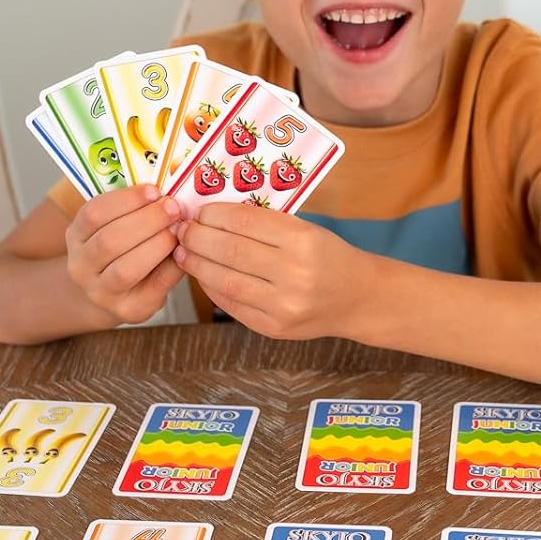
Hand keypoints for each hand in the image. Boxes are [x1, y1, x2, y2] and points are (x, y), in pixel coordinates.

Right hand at [65, 184, 184, 324]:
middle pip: (110, 240)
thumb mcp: (114, 224)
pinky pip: (153, 286)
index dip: (126, 199)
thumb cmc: (121, 249)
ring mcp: (101, 292)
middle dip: (147, 220)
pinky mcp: (128, 310)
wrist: (112, 294)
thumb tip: (167, 188)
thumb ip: (133, 208)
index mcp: (76, 236)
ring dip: (157, 244)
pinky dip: (172, 266)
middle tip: (173, 208)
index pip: (94, 214)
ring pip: (126, 268)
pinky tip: (183, 252)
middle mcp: (81, 266)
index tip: (154, 190)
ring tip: (177, 229)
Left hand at [173, 203, 376, 339]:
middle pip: (229, 251)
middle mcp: (293, 273)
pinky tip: (203, 275)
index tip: (199, 211)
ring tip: (184, 252)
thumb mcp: (306, 230)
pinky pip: (231, 305)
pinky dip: (211, 288)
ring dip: (197, 264)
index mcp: (303, 240)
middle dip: (198, 238)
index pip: (244, 222)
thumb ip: (265, 224)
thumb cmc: (329, 257)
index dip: (214, 215)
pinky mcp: (273, 328)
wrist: (357, 298)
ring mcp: (283, 305)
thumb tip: (213, 216)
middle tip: (183, 230)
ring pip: (224, 280)